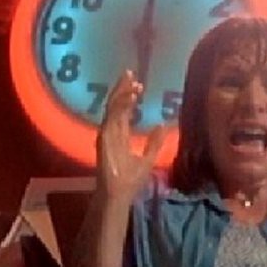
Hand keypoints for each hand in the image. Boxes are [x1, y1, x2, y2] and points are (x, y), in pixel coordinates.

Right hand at [96, 69, 166, 204]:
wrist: (120, 194)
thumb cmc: (131, 181)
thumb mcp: (148, 158)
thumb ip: (154, 142)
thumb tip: (162, 124)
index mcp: (119, 135)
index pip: (123, 110)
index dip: (129, 96)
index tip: (138, 84)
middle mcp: (111, 131)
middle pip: (116, 104)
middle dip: (123, 88)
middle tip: (130, 72)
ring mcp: (107, 133)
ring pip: (113, 107)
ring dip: (122, 92)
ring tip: (131, 80)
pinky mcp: (104, 137)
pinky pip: (112, 116)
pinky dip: (120, 104)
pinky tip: (129, 95)